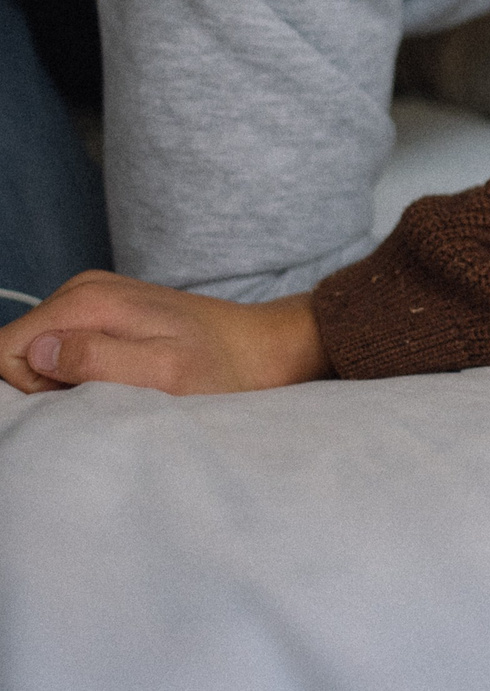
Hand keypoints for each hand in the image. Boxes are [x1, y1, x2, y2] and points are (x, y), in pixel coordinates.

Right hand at [0, 271, 329, 395]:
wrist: (264, 347)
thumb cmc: (221, 368)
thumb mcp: (163, 373)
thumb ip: (97, 360)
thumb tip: (38, 353)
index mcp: (87, 301)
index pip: (4, 349)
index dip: (27, 388)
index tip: (74, 399)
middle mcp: (83, 291)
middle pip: (17, 349)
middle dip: (43, 385)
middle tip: (101, 397)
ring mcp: (94, 299)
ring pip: (38, 351)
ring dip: (63, 381)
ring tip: (116, 388)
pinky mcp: (107, 312)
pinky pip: (63, 346)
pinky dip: (80, 371)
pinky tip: (120, 377)